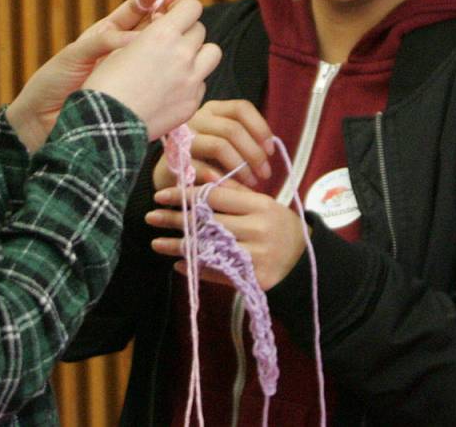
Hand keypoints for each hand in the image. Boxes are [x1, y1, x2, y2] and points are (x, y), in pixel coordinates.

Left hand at [7, 0, 181, 150]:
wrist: (43, 117)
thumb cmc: (54, 82)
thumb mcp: (77, 54)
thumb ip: (105, 43)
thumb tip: (138, 39)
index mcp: (106, 35)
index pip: (134, 12)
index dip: (147, 0)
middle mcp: (122, 51)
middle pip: (151, 27)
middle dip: (166, 12)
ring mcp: (132, 72)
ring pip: (158, 51)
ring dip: (172, 38)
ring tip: (184, 24)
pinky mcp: (137, 92)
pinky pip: (157, 78)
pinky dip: (169, 69)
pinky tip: (181, 60)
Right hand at [83, 0, 221, 140]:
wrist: (105, 127)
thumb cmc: (105, 84)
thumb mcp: (121, 46)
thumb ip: (149, 32)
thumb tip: (165, 20)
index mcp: (163, 35)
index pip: (191, 6)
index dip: (183, 8)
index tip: (175, 14)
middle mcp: (182, 55)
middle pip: (200, 30)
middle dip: (186, 32)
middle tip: (170, 42)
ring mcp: (191, 81)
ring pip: (212, 53)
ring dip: (198, 53)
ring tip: (180, 63)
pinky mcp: (192, 103)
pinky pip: (202, 83)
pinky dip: (191, 81)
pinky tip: (171, 89)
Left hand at [146, 182, 306, 290]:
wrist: (305, 263)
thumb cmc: (278, 226)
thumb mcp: (262, 204)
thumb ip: (233, 191)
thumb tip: (200, 175)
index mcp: (260, 205)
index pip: (215, 197)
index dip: (185, 195)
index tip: (161, 194)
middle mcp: (258, 229)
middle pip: (207, 223)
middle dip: (175, 219)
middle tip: (150, 216)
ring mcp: (257, 256)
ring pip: (209, 248)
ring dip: (179, 246)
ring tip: (156, 243)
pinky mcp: (255, 279)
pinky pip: (219, 273)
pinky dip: (197, 269)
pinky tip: (178, 263)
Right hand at [152, 100, 274, 190]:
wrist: (174, 177)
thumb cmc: (208, 160)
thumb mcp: (228, 145)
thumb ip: (247, 142)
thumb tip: (269, 151)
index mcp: (213, 110)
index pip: (241, 108)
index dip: (260, 128)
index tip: (270, 151)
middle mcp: (197, 118)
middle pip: (232, 128)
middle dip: (254, 154)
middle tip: (264, 174)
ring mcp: (184, 137)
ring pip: (219, 145)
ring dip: (240, 167)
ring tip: (251, 183)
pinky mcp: (175, 159)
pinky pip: (202, 167)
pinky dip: (220, 179)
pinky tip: (230, 188)